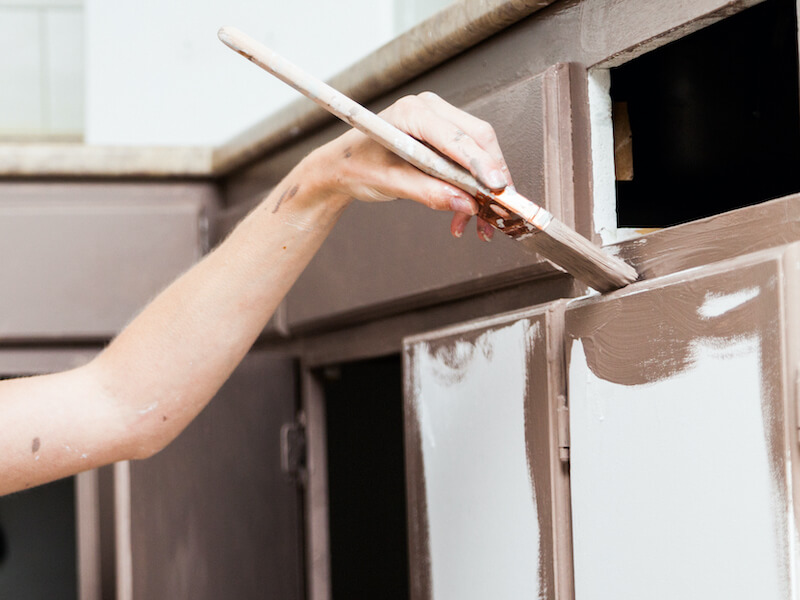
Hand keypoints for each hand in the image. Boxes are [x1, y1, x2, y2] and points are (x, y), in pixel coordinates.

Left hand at [316, 92, 512, 240]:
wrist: (342, 166)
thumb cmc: (357, 166)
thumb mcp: (389, 183)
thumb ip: (428, 192)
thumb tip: (466, 204)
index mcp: (412, 112)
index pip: (458, 137)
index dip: (481, 164)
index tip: (497, 188)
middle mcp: (431, 110)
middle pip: (479, 139)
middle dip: (491, 178)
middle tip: (497, 211)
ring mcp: (440, 121)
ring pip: (480, 151)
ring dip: (484, 188)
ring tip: (480, 224)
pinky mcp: (444, 137)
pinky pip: (470, 160)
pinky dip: (474, 188)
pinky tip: (466, 215)